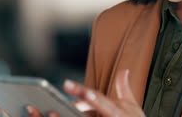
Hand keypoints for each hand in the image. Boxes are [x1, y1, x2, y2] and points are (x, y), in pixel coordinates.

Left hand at [26, 69, 144, 116]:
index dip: (82, 91)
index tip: (67, 84)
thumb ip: (123, 86)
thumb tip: (124, 69)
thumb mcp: (131, 104)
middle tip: (50, 108)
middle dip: (69, 111)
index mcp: (114, 109)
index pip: (95, 98)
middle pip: (84, 115)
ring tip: (49, 114)